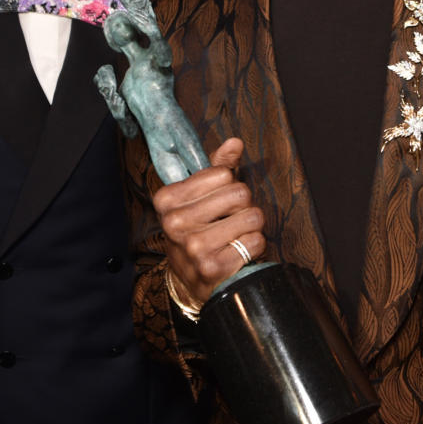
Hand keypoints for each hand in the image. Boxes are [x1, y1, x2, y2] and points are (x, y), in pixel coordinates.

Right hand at [153, 138, 265, 305]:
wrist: (192, 281)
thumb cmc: (201, 230)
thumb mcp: (202, 197)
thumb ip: (218, 167)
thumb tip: (235, 142)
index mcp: (167, 199)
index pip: (224, 173)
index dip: (229, 187)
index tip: (217, 204)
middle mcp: (175, 222)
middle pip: (240, 193)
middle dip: (243, 207)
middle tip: (229, 222)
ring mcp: (192, 247)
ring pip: (252, 216)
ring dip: (251, 228)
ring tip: (234, 237)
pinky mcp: (212, 267)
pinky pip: (255, 241)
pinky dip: (254, 247)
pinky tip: (237, 253)